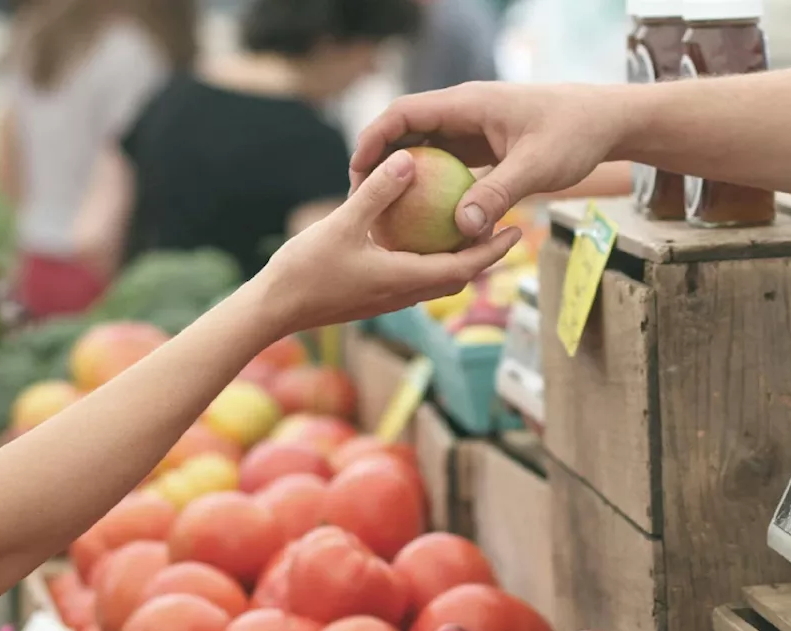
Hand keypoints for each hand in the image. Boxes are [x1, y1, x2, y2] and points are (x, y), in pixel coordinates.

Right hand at [257, 149, 521, 335]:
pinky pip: (414, 276)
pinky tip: (421, 235)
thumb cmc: (305, 270)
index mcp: (405, 279)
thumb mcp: (342, 224)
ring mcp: (389, 298)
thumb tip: (409, 160)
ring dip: (459, 258)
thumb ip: (377, 193)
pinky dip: (430, 258)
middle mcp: (404, 293)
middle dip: (486, 254)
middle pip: (459, 275)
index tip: (517, 230)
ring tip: (472, 229)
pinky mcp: (374, 296)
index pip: (464, 267)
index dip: (494, 250)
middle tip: (507, 227)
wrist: (273, 310)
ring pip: (437, 279)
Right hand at [350, 81, 630, 238]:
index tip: (357, 172)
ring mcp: (474, 129)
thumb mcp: (536, 167)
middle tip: (361, 200)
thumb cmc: (575, 135)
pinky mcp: (485, 146)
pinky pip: (449, 165)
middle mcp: (465, 112)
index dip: (374, 139)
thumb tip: (462, 229)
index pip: (404, 113)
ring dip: (406, 177)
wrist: (606, 121)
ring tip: (386, 213)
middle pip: (407, 131)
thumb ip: (498, 194)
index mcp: (468, 104)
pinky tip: (427, 220)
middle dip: (381, 162)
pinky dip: (434, 187)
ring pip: (426, 149)